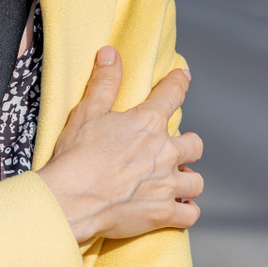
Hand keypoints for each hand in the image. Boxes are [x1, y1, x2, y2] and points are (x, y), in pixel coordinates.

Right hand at [36, 46, 203, 242]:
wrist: (72, 198)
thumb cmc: (77, 155)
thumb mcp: (87, 112)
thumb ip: (104, 83)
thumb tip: (111, 53)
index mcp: (148, 123)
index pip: (172, 95)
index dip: (179, 83)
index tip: (183, 77)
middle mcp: (165, 152)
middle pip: (194, 144)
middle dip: (187, 146)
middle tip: (174, 150)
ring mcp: (167, 184)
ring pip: (196, 181)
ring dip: (187, 180)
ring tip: (176, 182)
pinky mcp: (163, 213)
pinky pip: (190, 213)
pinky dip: (186, 212)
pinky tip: (179, 210)